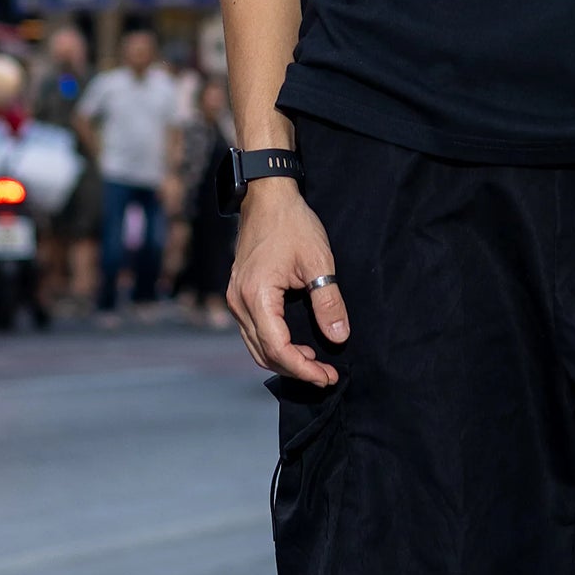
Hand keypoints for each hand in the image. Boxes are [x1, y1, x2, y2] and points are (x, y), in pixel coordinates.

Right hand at [228, 178, 347, 386]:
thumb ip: (328, 301)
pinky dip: (273, 345)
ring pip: (256, 346)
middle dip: (296, 369)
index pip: (278, 348)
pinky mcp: (239, 294)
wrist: (266, 197)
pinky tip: (297, 345)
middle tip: (326, 376)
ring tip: (315, 364)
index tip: (327, 376)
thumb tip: (338, 337)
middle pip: (264, 353)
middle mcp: (239, 302)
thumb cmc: (292, 224)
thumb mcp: (318, 261)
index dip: (303, 368)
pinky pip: (253, 332)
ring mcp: (235, 299)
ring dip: (284, 360)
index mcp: (257, 296)